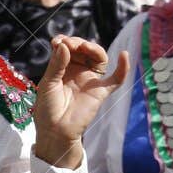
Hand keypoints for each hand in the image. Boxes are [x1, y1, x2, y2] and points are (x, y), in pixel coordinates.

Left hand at [32, 36, 131, 168]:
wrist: (55, 131)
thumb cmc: (48, 108)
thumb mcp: (48, 83)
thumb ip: (57, 64)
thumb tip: (65, 44)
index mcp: (63, 68)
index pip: (69, 48)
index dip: (65, 41)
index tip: (58, 41)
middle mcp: (78, 71)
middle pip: (85, 50)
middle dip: (77, 43)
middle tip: (69, 44)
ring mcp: (91, 80)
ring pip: (99, 58)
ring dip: (94, 48)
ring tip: (84, 47)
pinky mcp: (101, 91)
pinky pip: (116, 79)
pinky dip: (124, 68)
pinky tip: (124, 55)